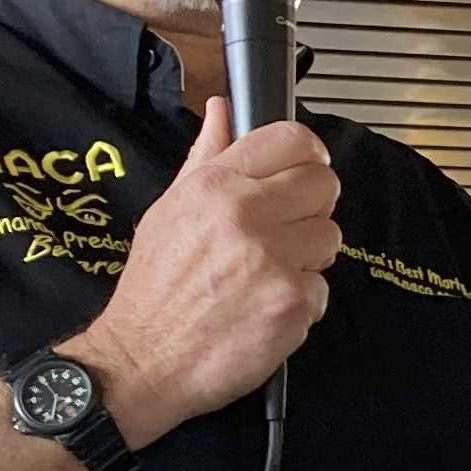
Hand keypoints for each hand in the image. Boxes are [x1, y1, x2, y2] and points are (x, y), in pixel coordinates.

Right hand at [64, 98, 340, 446]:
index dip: (307, 154)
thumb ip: (205, 157)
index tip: (304, 171)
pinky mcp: (291, 304)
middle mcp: (247, 215)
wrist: (141, 361)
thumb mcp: (168, 210)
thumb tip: (222, 110)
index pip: (294, 140)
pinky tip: (264, 308)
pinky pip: (323, 289)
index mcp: (216, 185)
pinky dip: (300, 303)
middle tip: (284, 232)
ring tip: (266, 275)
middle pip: (324, 184)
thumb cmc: (154, 289)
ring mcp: (273, 260)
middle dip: (311, 207)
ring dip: (306, 258)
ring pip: (329, 238)